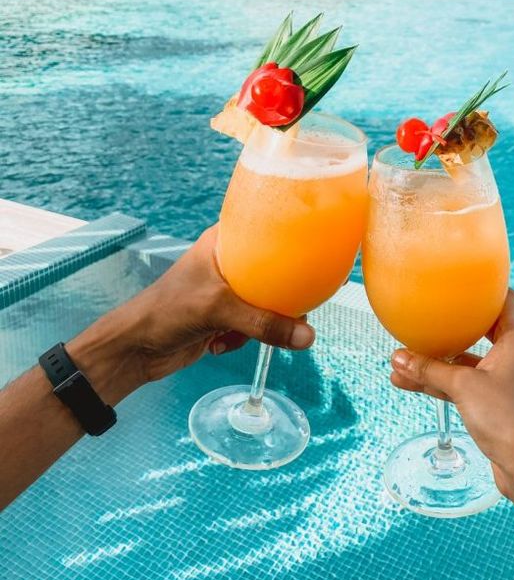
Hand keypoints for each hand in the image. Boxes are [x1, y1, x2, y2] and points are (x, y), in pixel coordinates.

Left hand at [67, 226, 314, 404]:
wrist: (136, 349)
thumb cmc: (168, 311)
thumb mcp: (219, 310)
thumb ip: (264, 323)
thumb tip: (307, 336)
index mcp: (224, 242)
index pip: (265, 229)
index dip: (289, 237)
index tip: (313, 246)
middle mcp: (227, 262)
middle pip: (272, 272)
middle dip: (280, 295)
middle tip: (294, 307)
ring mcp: (226, 291)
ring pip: (265, 303)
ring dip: (258, 324)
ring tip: (240, 333)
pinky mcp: (224, 317)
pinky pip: (252, 326)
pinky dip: (242, 338)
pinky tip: (220, 344)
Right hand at [389, 289, 513, 500]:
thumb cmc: (511, 420)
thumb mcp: (464, 387)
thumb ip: (430, 369)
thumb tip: (398, 357)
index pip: (505, 299)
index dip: (486, 287)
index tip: (460, 279)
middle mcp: (510, 357)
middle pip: (478, 329)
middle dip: (449, 325)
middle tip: (424, 314)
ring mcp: (500, 382)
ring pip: (462, 362)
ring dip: (434, 361)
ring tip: (399, 359)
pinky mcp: (490, 405)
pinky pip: (458, 386)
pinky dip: (437, 383)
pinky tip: (408, 382)